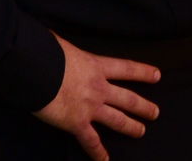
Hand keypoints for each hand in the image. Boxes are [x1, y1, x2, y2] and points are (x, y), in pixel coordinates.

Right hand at [34, 34, 160, 160]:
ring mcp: (90, 107)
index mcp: (95, 66)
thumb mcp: (59, 43)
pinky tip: (104, 160)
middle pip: (128, 99)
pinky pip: (91, 141)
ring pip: (118, 120)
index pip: (126, 69)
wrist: (34, 69)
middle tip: (155, 113)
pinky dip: (98, 153)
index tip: (157, 75)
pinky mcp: (77, 123)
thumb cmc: (43, 51)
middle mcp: (98, 88)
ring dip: (132, 127)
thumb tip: (56, 44)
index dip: (143, 72)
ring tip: (141, 131)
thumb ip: (64, 48)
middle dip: (143, 107)